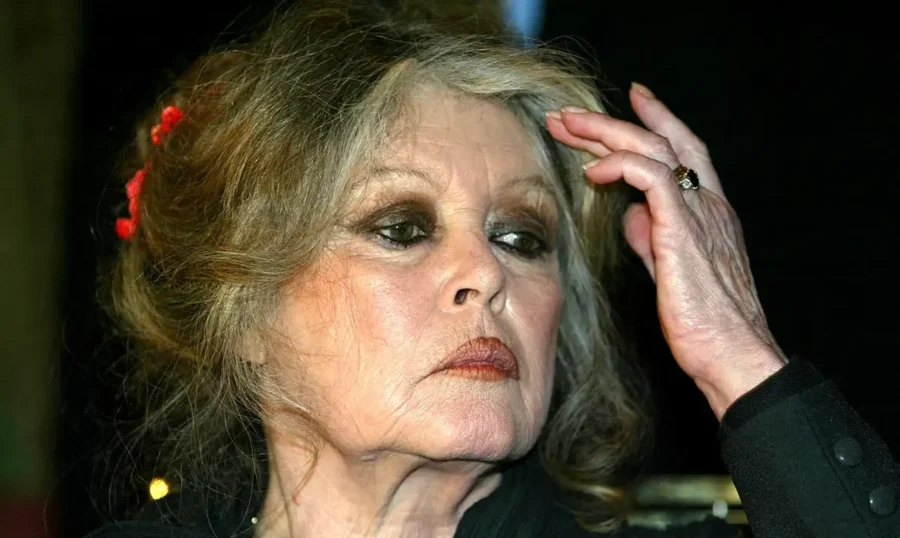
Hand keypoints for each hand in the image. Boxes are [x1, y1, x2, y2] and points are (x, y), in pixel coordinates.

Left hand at [545, 83, 786, 418]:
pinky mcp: (683, 231)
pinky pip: (653, 178)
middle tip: (568, 114)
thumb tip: (630, 214)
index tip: (631, 98)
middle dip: (609, 122)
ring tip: (566, 125)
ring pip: (653, 149)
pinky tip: (593, 171)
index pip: (684, 148)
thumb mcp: (669, 269)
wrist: (731, 355)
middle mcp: (707, 204)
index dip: (658, 119)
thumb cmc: (704, 323)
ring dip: (604, 133)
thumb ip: (652, 236)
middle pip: (660, 141)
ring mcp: (698, 214)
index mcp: (707, 211)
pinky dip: (620, 165)